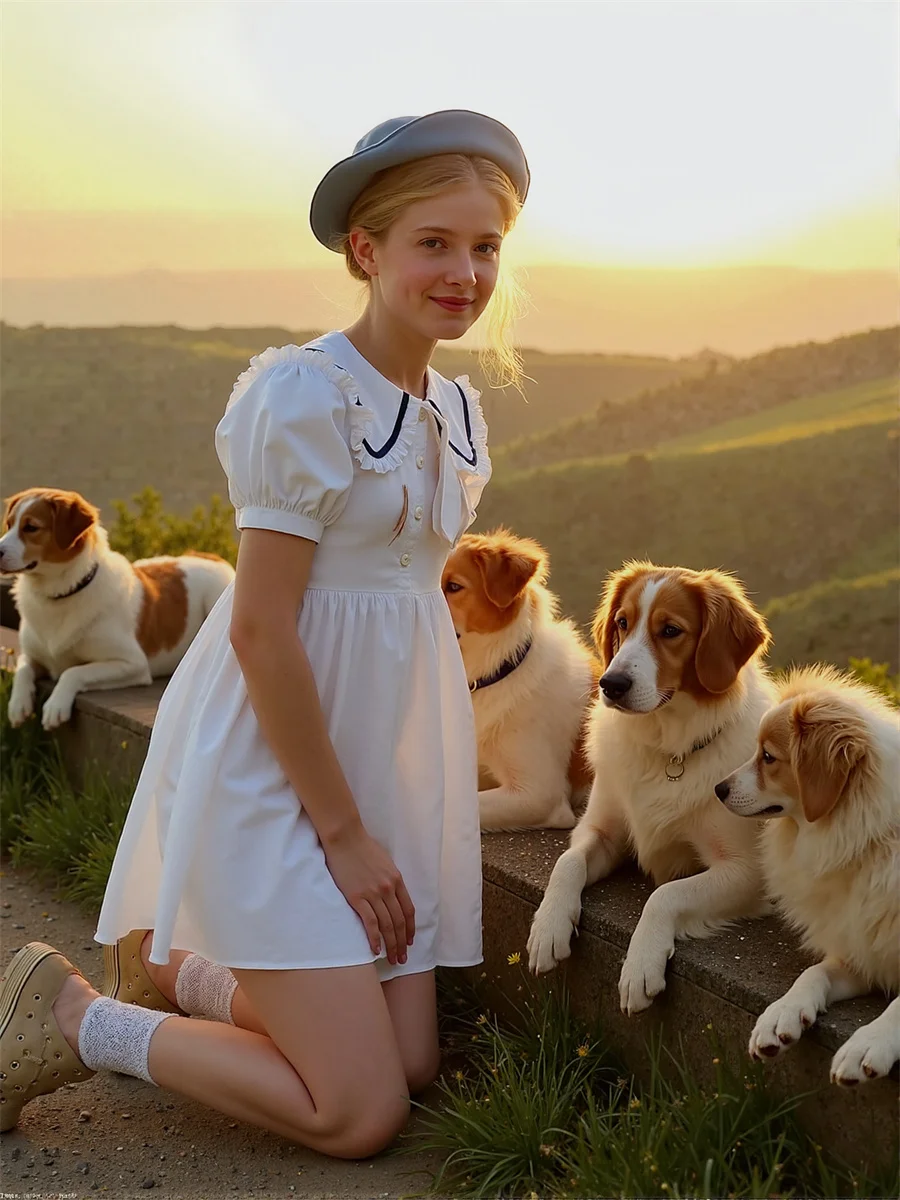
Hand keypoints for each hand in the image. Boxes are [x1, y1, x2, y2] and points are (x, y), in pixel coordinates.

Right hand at [322, 825, 415, 964]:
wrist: (345, 838)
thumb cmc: (362, 846)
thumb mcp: (384, 861)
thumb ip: (389, 878)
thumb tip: (391, 892)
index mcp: (396, 879)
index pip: (408, 910)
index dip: (410, 929)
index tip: (409, 941)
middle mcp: (388, 888)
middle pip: (399, 922)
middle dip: (402, 943)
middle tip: (402, 959)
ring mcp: (374, 894)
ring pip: (387, 926)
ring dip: (391, 945)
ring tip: (392, 959)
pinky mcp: (357, 898)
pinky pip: (370, 923)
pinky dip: (374, 939)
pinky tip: (375, 950)